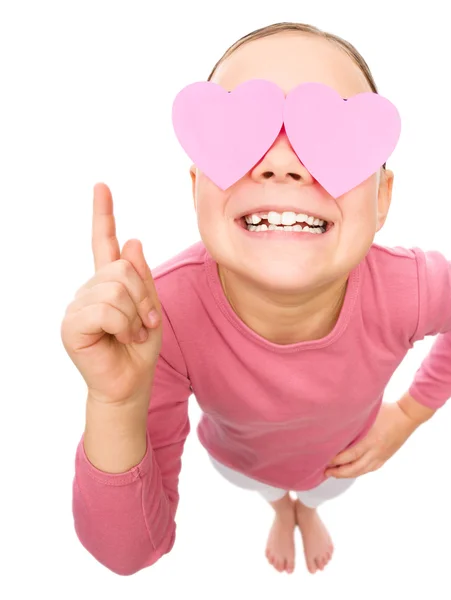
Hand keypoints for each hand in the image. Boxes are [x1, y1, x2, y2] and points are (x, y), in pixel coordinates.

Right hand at [60, 183, 162, 404]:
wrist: (131, 383)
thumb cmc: (140, 348)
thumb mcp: (151, 309)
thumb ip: (142, 278)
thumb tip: (133, 241)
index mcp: (108, 283)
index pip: (103, 243)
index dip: (103, 215)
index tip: (102, 187)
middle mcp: (89, 290)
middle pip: (122, 268)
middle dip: (144, 298)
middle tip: (145, 324)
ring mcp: (78, 306)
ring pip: (116, 288)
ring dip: (136, 316)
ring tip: (132, 334)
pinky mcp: (71, 325)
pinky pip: (106, 310)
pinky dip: (124, 326)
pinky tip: (120, 340)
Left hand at [325, 401, 420, 477]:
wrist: (407, 416)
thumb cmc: (387, 410)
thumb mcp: (368, 413)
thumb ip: (354, 420)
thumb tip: (337, 423)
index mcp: (370, 439)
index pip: (350, 455)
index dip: (336, 460)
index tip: (325, 459)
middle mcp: (375, 450)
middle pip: (355, 468)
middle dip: (339, 472)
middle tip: (326, 471)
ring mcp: (381, 455)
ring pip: (362, 471)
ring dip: (348, 474)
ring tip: (336, 473)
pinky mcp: (385, 457)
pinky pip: (371, 469)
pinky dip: (360, 472)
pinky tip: (352, 472)